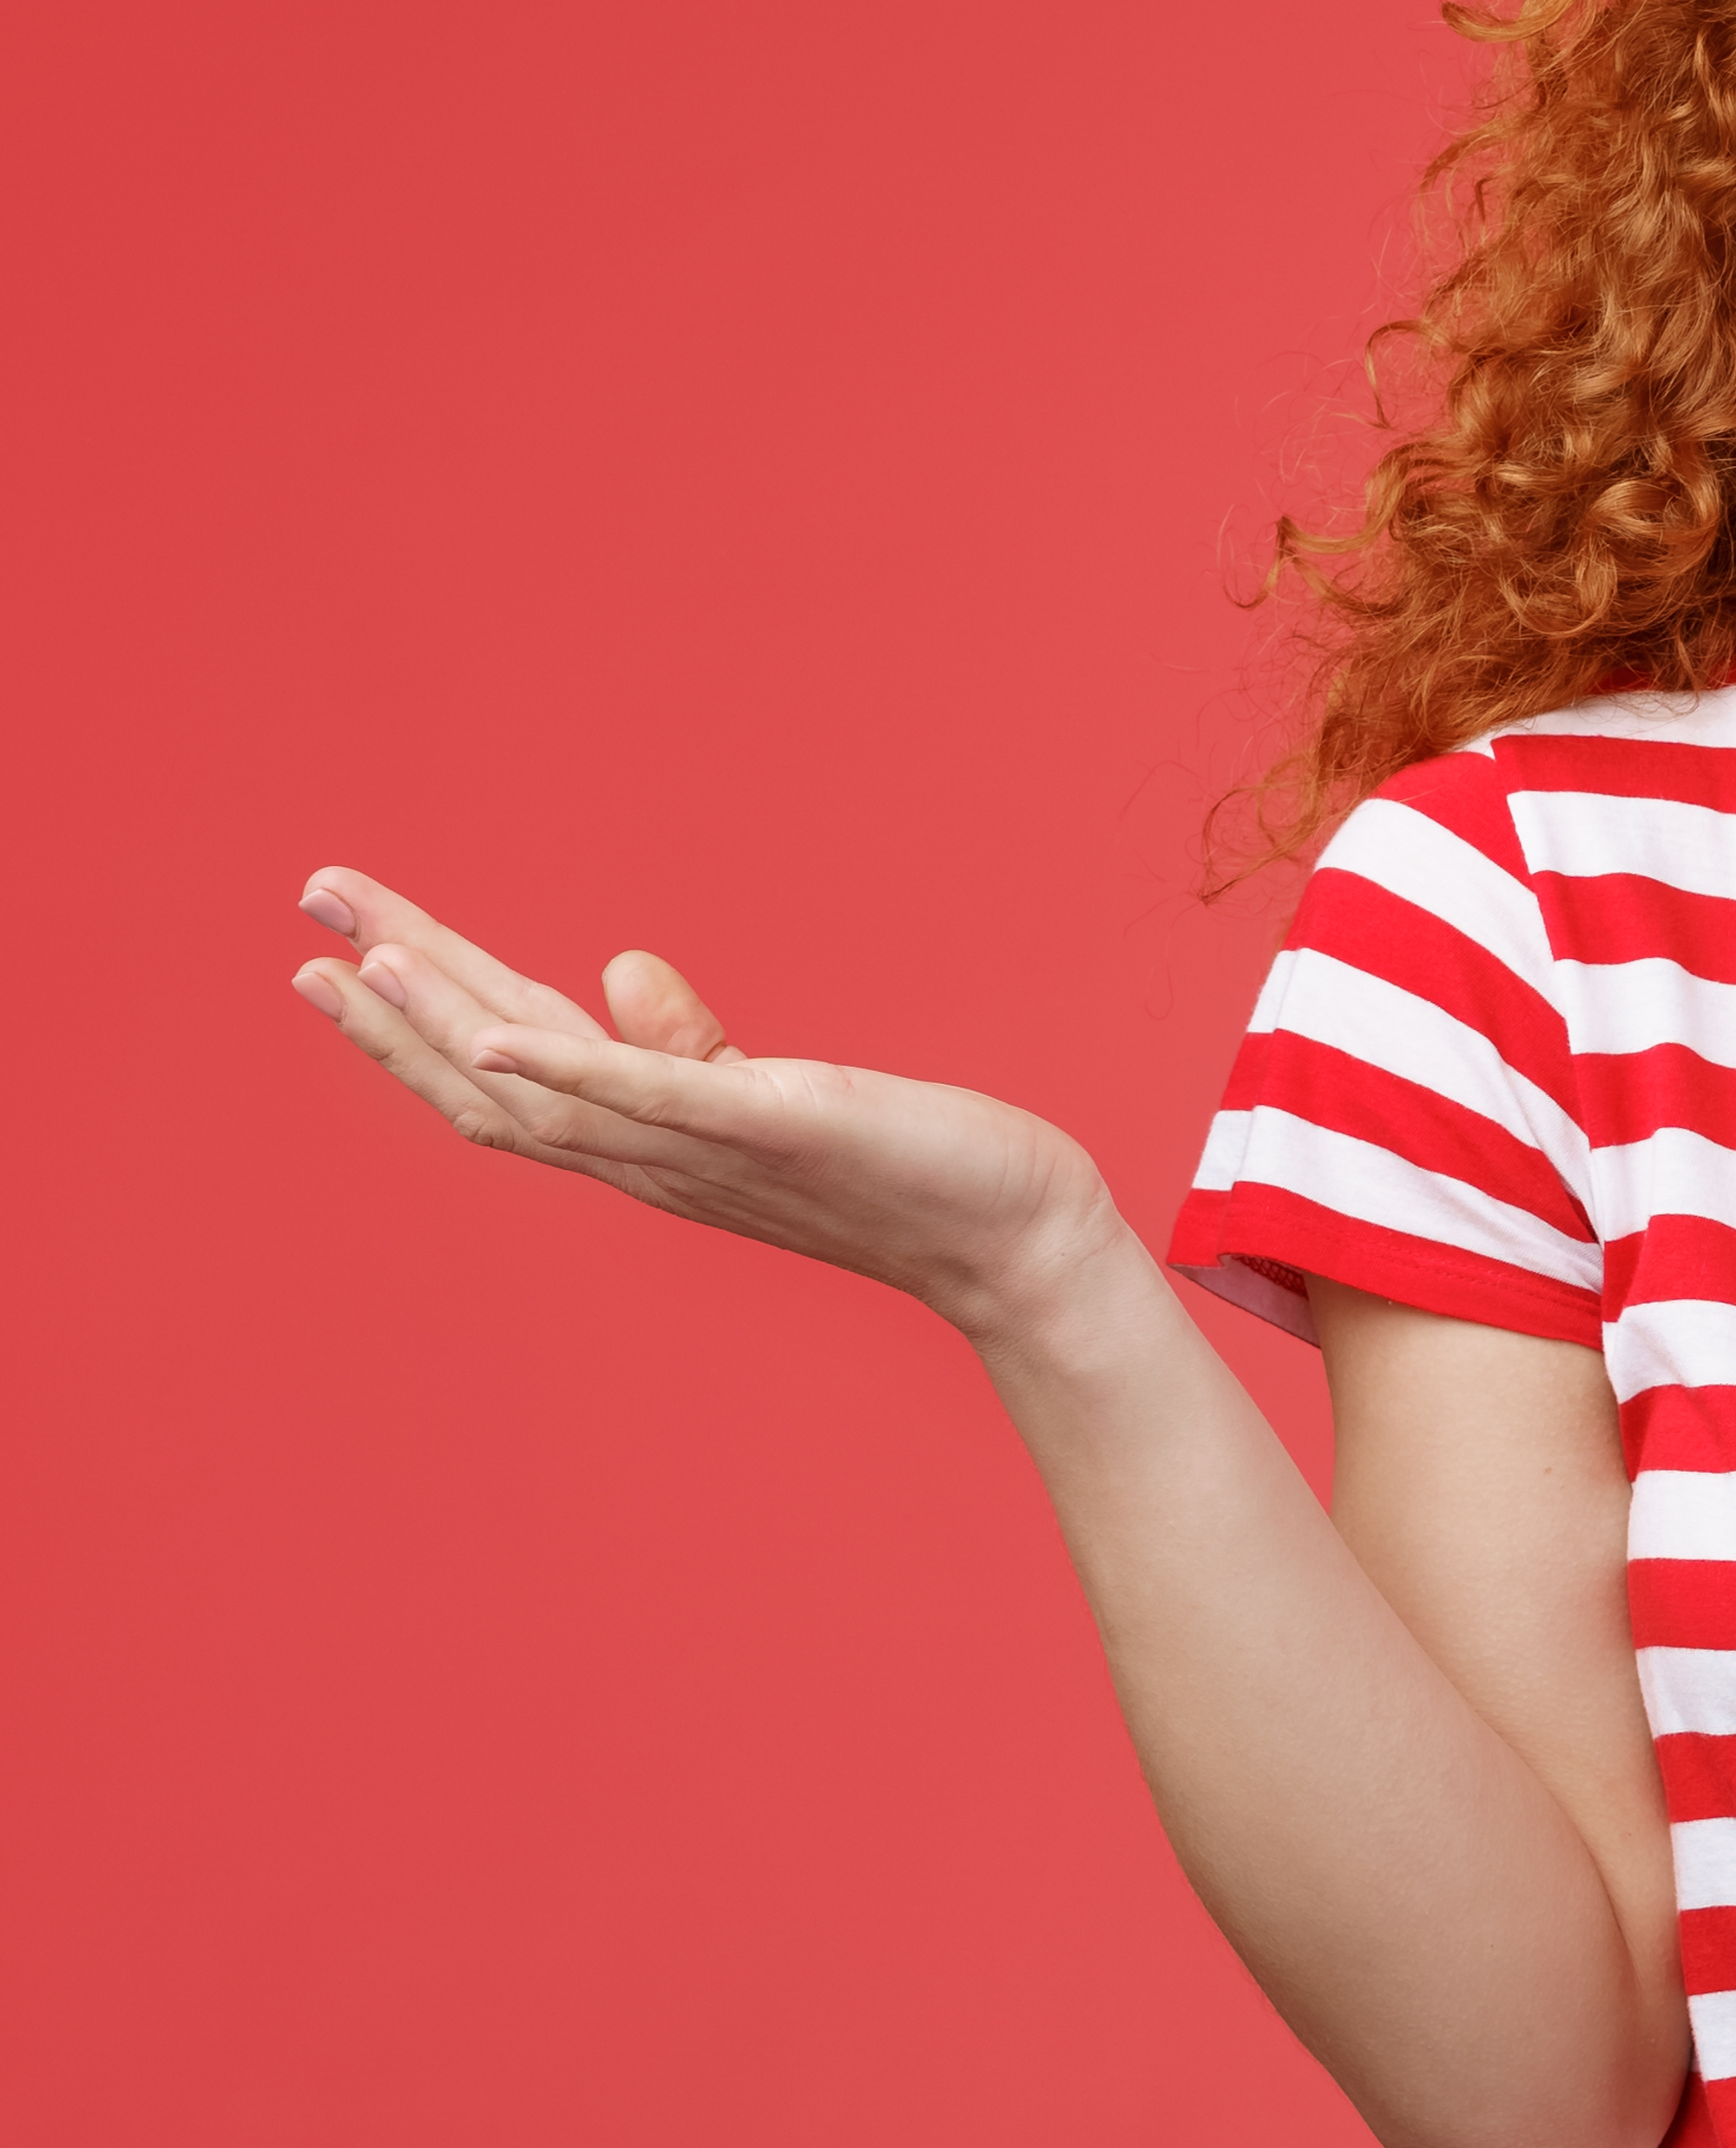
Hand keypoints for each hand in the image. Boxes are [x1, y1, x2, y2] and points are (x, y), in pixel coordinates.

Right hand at [285, 867, 1130, 1342]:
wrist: (1011, 1243)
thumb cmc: (904, 1167)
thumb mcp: (779, 1094)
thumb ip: (691, 1046)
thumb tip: (623, 970)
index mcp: (650, 1141)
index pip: (504, 1069)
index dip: (415, 1011)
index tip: (341, 944)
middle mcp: (655, 1158)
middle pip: (489, 1075)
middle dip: (392, 996)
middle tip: (311, 904)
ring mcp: (709, 1149)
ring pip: (544, 1092)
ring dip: (444, 1024)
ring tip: (363, 955)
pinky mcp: (777, 1127)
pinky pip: (656, 1100)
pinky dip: (573, 1067)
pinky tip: (496, 1035)